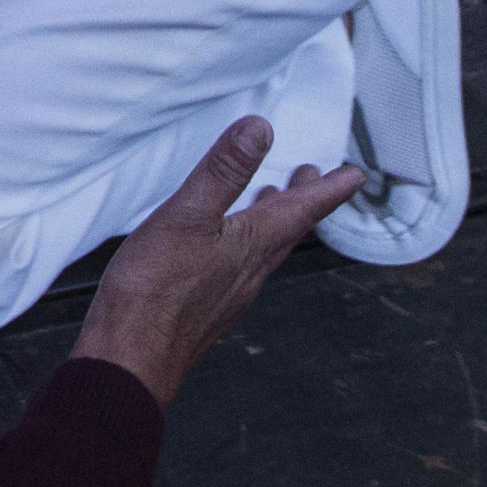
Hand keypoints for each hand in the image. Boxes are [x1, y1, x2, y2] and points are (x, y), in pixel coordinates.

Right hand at [70, 115, 361, 408]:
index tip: (354, 174)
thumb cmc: (156, 289)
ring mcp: (229, 290)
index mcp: (252, 244)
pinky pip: (240, 264)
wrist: (132, 357)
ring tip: (272, 199)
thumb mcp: (188, 215)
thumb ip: (222, 172)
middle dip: (304, 200)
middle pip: (287, 229)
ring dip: (274, 220)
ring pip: (264, 248)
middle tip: (318, 176)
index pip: (302, 211)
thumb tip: (260, 129)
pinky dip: (245, 241)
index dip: (329, 189)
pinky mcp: (206, 304)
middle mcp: (249, 269)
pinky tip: (225, 243)